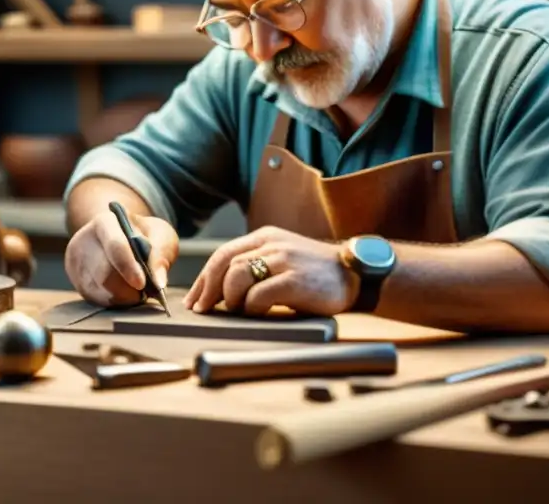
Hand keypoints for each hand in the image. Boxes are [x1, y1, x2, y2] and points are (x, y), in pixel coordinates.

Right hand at [65, 207, 178, 306]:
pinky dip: (116, 301)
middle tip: (146, 290)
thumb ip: (161, 255)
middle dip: (129, 287)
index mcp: (106, 222)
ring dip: (124, 296)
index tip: (142, 284)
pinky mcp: (76, 281)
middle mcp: (84, 240)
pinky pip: (96, 300)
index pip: (115, 246)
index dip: (129, 267)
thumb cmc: (145, 236)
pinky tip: (126, 293)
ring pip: (100, 290)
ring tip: (138, 289)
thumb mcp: (161, 236)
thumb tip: (159, 282)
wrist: (123, 236)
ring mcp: (76, 262)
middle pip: (105, 273)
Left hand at [183, 226, 358, 316]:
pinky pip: (259, 295)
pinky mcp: (295, 280)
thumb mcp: (282, 258)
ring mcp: (284, 260)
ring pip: (237, 276)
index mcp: (265, 236)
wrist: (354, 275)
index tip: (194, 298)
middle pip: (225, 263)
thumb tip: (219, 290)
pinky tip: (257, 312)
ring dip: (230, 298)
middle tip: (202, 310)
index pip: (224, 253)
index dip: (204, 277)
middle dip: (208, 289)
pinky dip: (252, 307)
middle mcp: (272, 244)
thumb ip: (256, 264)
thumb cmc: (315, 273)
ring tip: (237, 310)